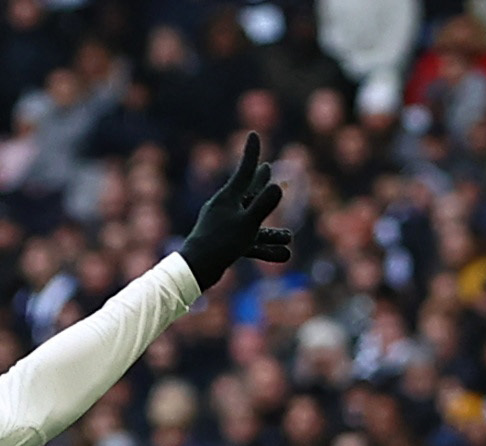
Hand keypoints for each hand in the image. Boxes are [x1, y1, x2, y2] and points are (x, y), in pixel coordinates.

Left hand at [177, 132, 293, 290]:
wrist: (195, 270)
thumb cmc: (220, 244)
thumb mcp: (245, 225)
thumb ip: (262, 206)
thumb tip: (278, 188)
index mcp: (227, 198)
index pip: (244, 171)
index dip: (251, 153)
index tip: (253, 134)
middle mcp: (225, 209)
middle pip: (247, 193)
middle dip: (258, 183)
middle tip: (265, 168)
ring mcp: (224, 227)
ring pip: (252, 223)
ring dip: (272, 229)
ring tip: (289, 234)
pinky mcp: (225, 245)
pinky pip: (250, 244)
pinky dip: (266, 249)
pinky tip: (284, 255)